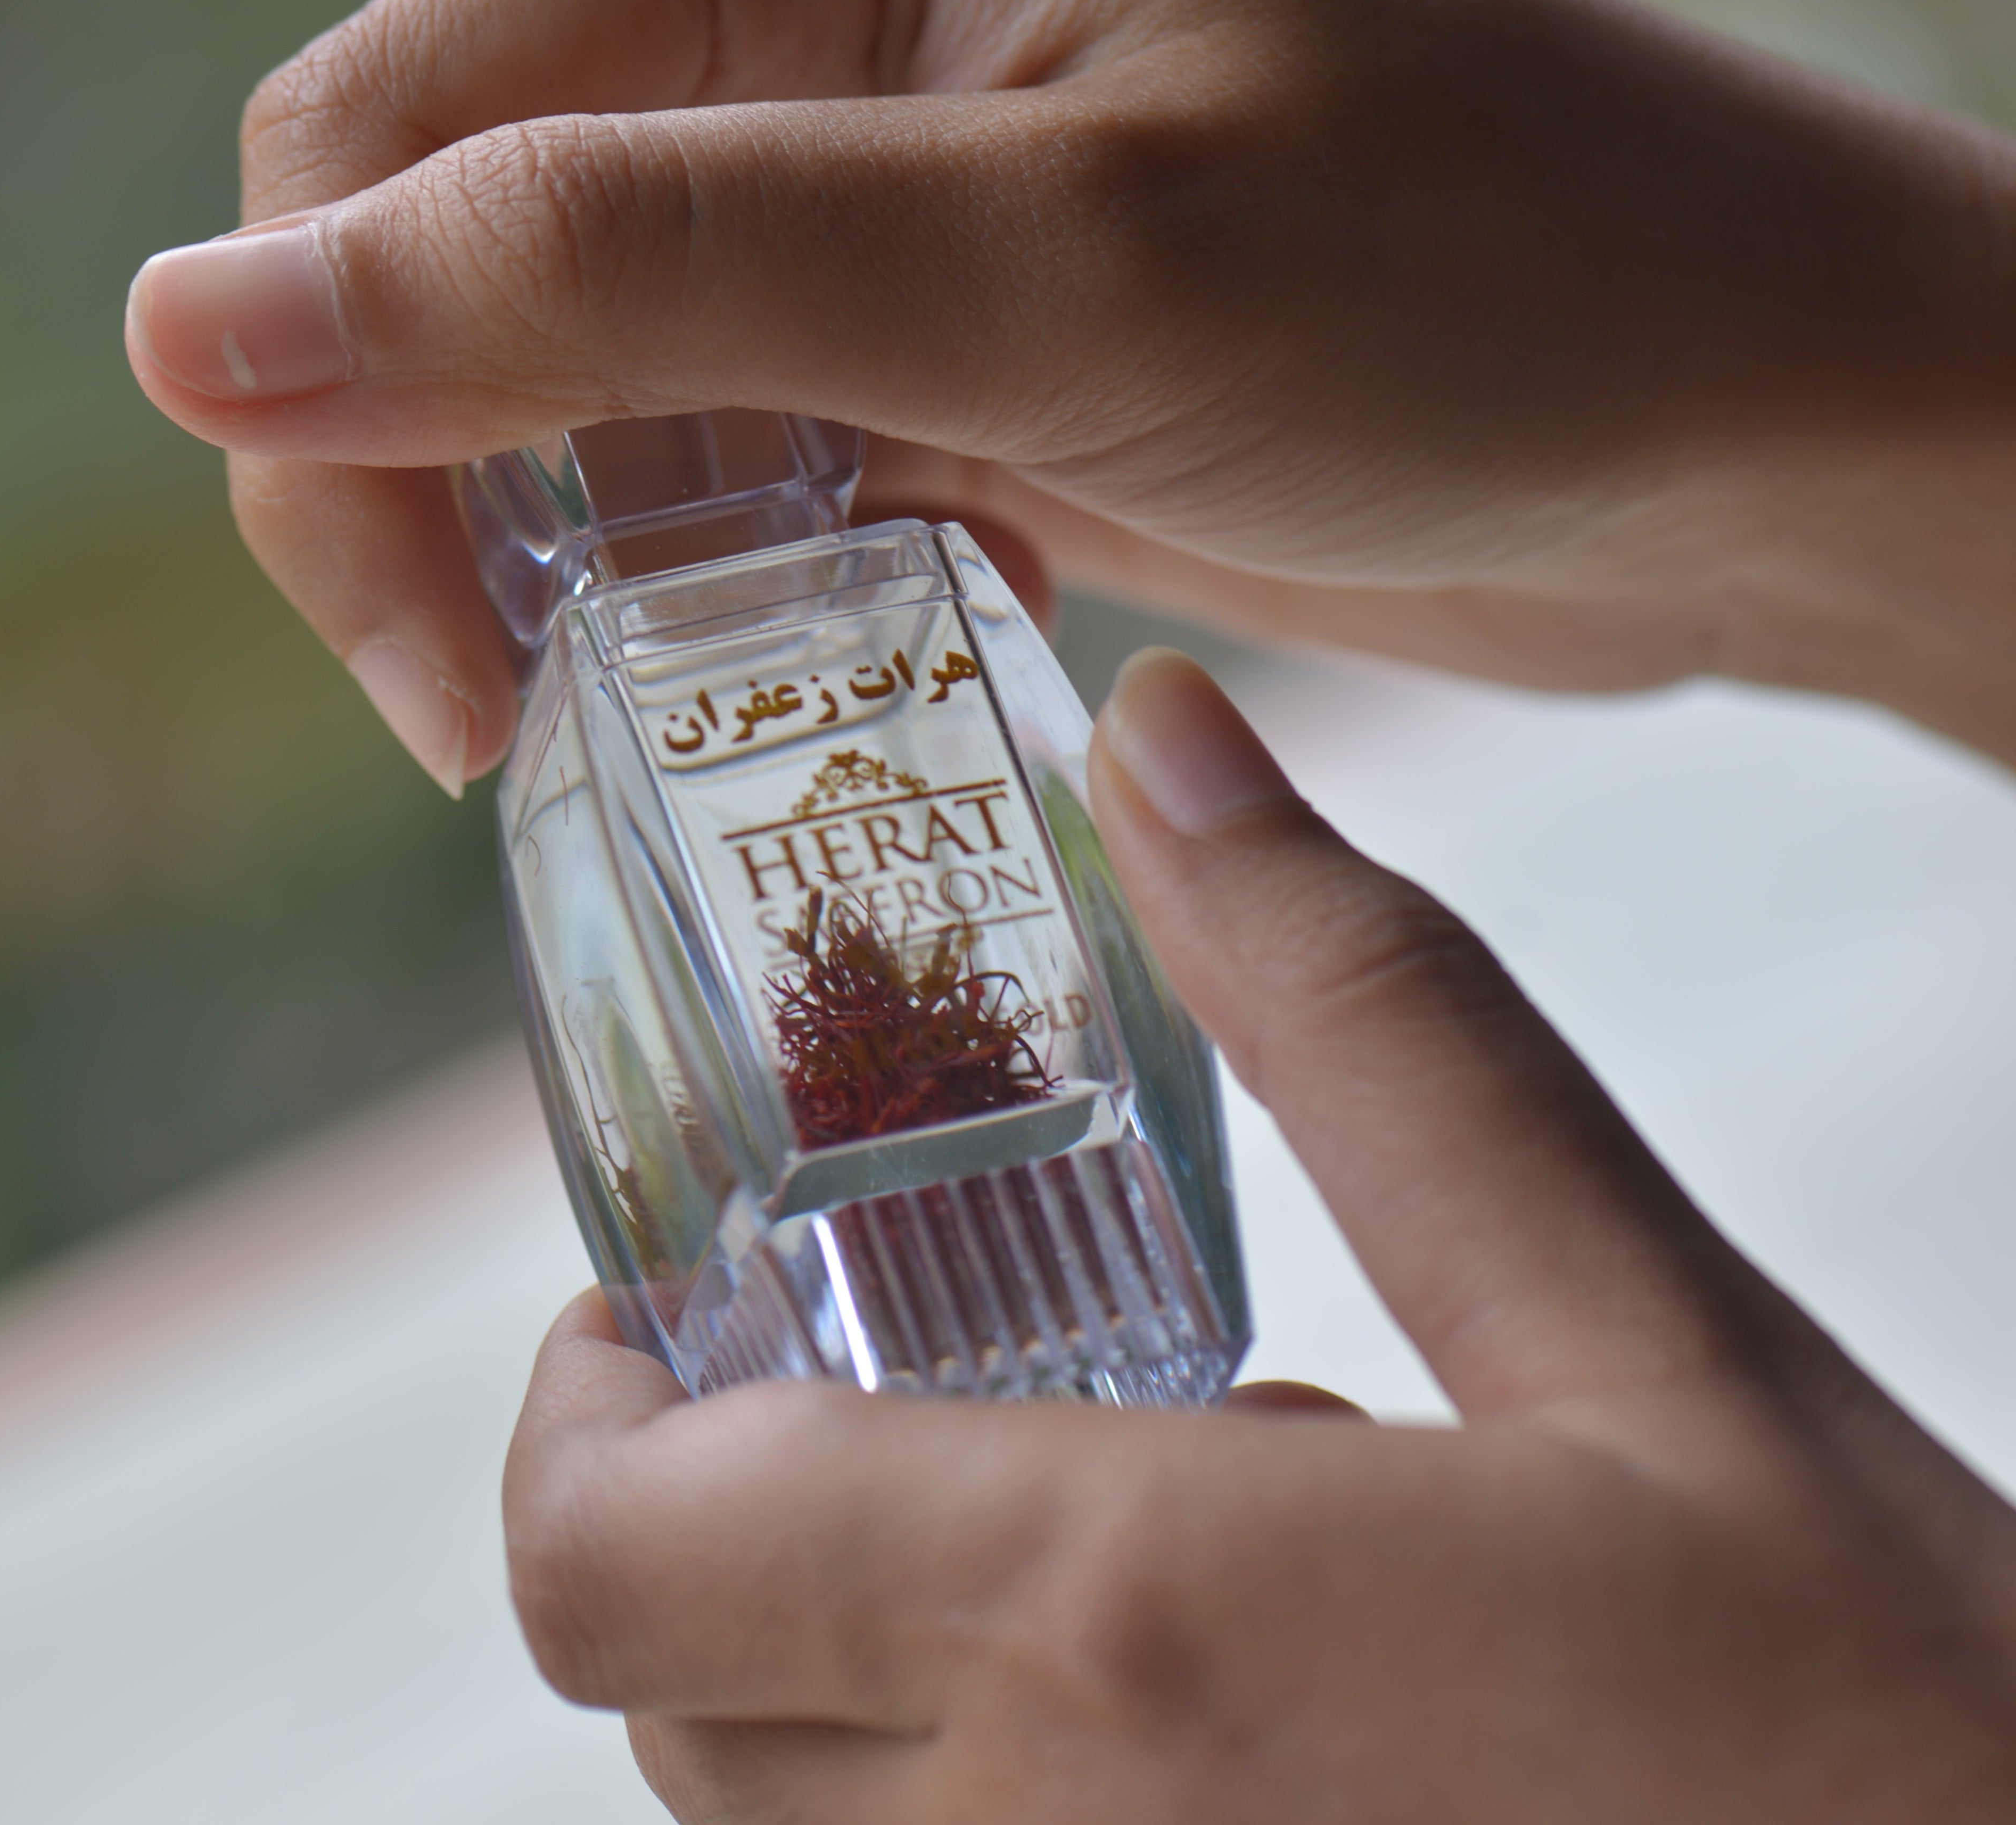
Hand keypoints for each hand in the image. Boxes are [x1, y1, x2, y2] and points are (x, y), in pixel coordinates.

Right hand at [123, 0, 2015, 794]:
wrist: (1730, 413)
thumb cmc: (1477, 283)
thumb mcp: (1043, 268)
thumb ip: (624, 270)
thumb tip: (207, 321)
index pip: (398, 116)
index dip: (338, 386)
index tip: (434, 662)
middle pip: (460, 231)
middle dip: (437, 480)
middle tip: (510, 722)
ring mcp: (878, 158)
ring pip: (578, 358)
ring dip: (572, 540)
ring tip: (653, 704)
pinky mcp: (942, 312)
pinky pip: (721, 438)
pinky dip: (710, 565)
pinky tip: (794, 639)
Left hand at [502, 653, 2015, 1822]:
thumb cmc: (1893, 1728)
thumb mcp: (1635, 1329)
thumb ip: (1370, 1021)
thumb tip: (1172, 741)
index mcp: (1119, 1631)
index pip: (611, 1557)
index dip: (578, 1419)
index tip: (663, 1315)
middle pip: (658, 1693)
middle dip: (710, 1514)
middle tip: (878, 1371)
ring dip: (836, 1654)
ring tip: (1090, 1519)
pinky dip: (958, 1794)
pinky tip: (1199, 1708)